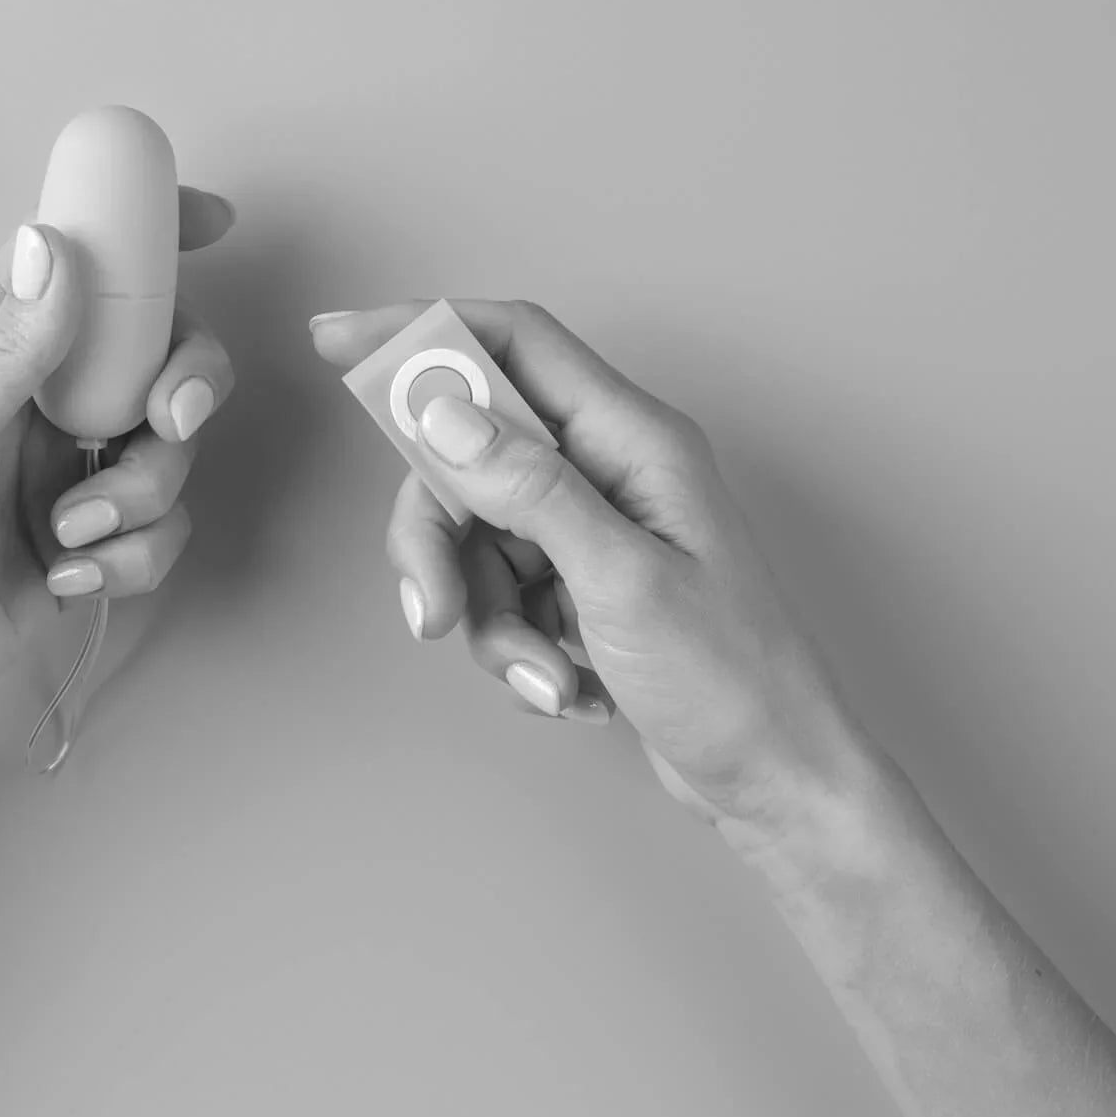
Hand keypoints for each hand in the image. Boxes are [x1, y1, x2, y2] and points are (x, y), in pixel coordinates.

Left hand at [0, 190, 235, 771]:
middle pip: (150, 355)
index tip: (215, 220)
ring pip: (165, 449)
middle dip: (182, 384)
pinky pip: (158, 531)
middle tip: (169, 421)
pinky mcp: (84, 548)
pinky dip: (133, 556)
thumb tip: (50, 241)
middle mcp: (31, 407)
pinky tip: (71, 580)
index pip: (73, 263)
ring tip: (70, 534)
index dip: (142, 233)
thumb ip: (5, 349)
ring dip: (143, 494)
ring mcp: (60, 478)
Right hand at [310, 300, 862, 825]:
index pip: (513, 342)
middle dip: (438, 540)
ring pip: (477, 537)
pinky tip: (573, 688)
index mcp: (635, 439)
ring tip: (549, 677)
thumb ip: (530, 489)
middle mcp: (613, 469)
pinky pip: (503, 593)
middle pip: (470, 456)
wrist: (779, 784)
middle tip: (435, 615)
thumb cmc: (735, 683)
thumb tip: (443, 409)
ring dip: (490, 619)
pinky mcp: (584, 587)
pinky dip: (519, 648)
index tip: (337, 339)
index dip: (423, 332)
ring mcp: (597, 529)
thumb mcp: (623, 582)